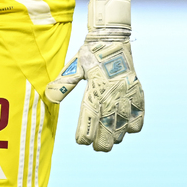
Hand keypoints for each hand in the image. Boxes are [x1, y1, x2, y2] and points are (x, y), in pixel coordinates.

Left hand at [45, 0, 143, 151]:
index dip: (85, 135)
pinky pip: (138, 118)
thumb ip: (64, 84)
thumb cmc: (91, 54)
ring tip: (110, 139)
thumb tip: (48, 96)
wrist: (112, 40)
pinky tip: (127, 127)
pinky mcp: (136, 94)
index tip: (81, 141)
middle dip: (102, 142)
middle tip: (97, 146)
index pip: (89, 122)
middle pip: (108, 132)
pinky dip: (133, 125)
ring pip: (123, 128)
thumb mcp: (75, 67)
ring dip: (116, 136)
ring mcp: (126, 97)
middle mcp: (112, 97)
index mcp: (95, 92)